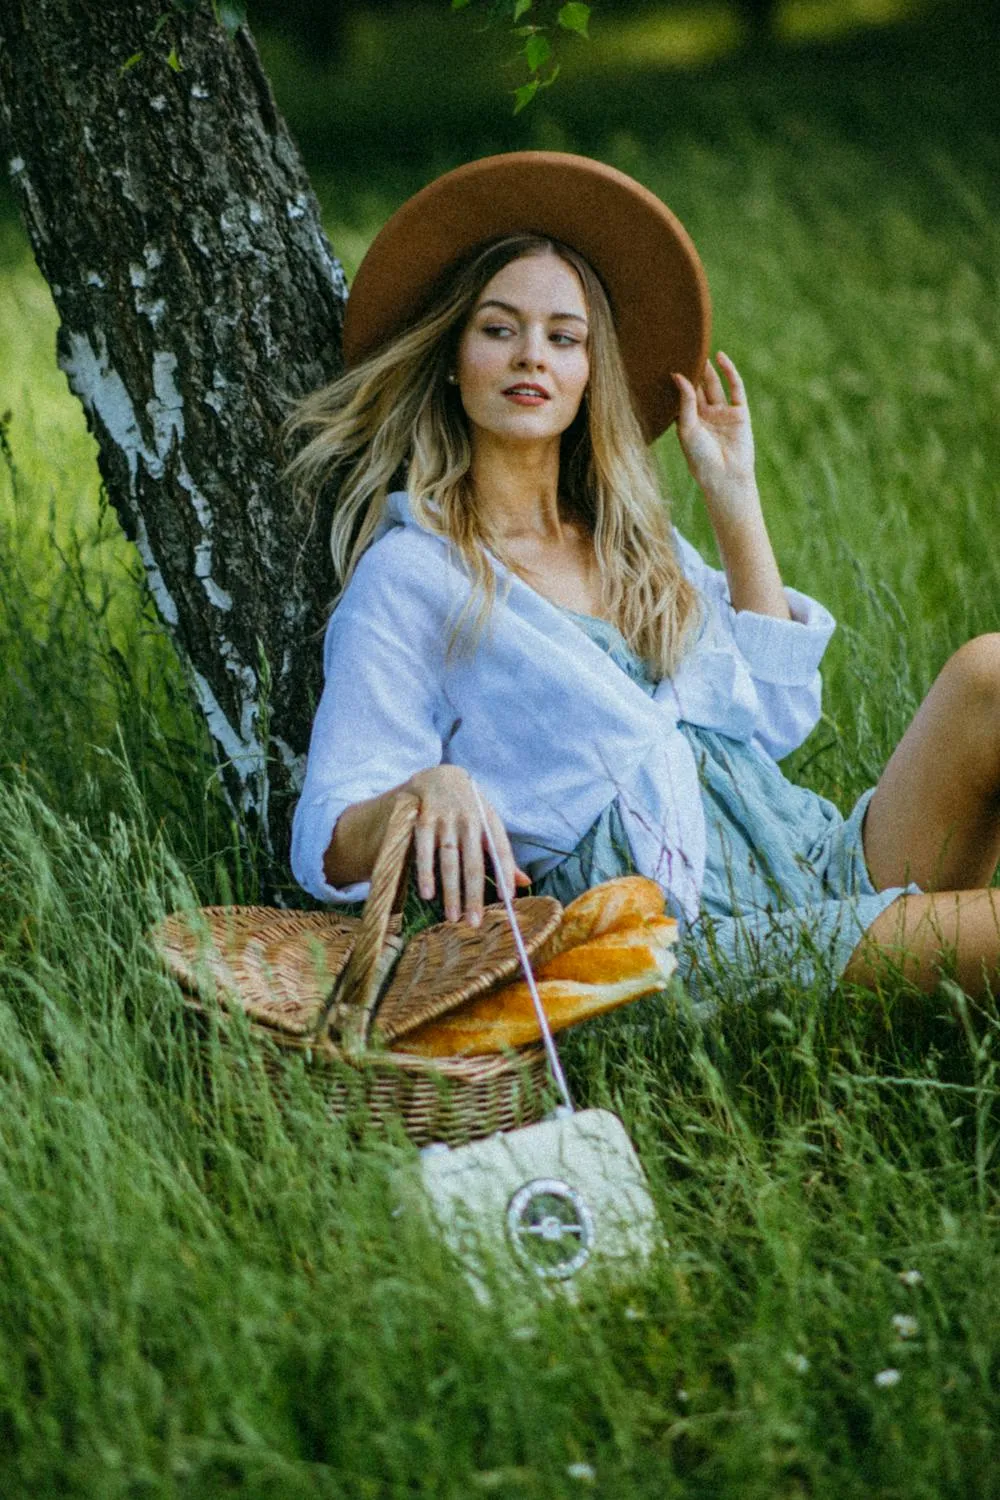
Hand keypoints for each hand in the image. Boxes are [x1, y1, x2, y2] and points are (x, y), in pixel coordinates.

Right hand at [404, 766, 529, 925]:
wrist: (439, 776)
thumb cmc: (470, 809)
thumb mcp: (489, 824)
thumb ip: (503, 855)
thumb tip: (524, 883)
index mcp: (490, 822)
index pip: (501, 851)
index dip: (505, 874)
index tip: (508, 900)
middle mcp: (470, 820)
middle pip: (473, 863)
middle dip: (474, 895)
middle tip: (475, 923)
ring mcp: (446, 819)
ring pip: (449, 861)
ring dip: (451, 891)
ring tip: (452, 917)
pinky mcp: (424, 819)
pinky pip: (424, 850)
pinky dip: (426, 873)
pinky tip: (428, 894)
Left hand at [673, 353, 757, 523]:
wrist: (724, 476)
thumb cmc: (700, 458)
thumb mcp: (687, 427)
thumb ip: (684, 401)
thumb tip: (677, 374)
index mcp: (689, 422)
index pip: (681, 396)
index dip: (675, 380)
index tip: (664, 360)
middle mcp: (705, 415)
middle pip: (697, 387)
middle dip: (691, 370)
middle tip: (680, 348)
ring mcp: (723, 413)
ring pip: (714, 385)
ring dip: (707, 368)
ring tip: (698, 347)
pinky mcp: (739, 412)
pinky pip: (735, 388)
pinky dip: (729, 372)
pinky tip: (720, 357)